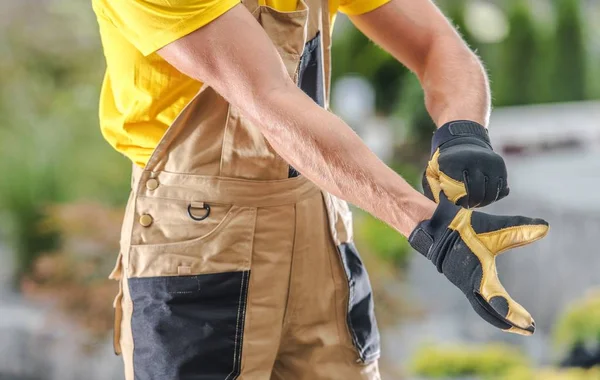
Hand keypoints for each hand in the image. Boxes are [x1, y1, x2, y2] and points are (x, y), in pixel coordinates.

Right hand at [408, 194, 548, 334]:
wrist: (436, 228)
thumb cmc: (465, 228)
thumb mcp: (494, 227)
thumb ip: (519, 229)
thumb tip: (545, 227)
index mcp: (477, 275)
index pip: (496, 300)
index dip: (512, 313)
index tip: (529, 323)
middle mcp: (469, 285)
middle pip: (489, 313)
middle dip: (510, 324)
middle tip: (530, 330)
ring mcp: (465, 285)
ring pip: (483, 310)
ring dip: (500, 319)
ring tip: (519, 326)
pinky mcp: (463, 282)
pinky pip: (478, 303)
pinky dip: (491, 310)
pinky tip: (501, 309)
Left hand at [423, 120, 508, 207]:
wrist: (463, 139)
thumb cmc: (445, 162)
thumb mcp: (434, 171)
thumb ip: (435, 188)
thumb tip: (441, 207)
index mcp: (455, 163)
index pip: (461, 191)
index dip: (461, 202)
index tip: (458, 205)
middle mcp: (474, 161)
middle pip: (478, 193)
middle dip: (473, 203)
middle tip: (468, 206)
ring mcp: (489, 162)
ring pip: (491, 192)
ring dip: (485, 201)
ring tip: (476, 203)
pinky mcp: (500, 165)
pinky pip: (500, 187)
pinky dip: (494, 195)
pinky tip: (485, 197)